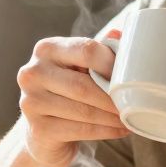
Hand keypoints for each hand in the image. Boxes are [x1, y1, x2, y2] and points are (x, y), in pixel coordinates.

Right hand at [16, 30, 130, 166]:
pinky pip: (80, 130)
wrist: (45, 129)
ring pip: (83, 111)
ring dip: (112, 117)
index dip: (111, 64)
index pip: (85, 50)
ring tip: (129, 117)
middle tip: (133, 103)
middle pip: (83, 85)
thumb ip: (99, 51)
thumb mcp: (80, 66)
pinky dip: (105, 131)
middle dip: (112, 97)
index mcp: (46, 49)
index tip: (129, 77)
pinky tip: (119, 130)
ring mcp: (32, 102)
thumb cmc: (68, 90)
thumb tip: (120, 36)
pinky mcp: (39, 129)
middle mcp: (33, 73)